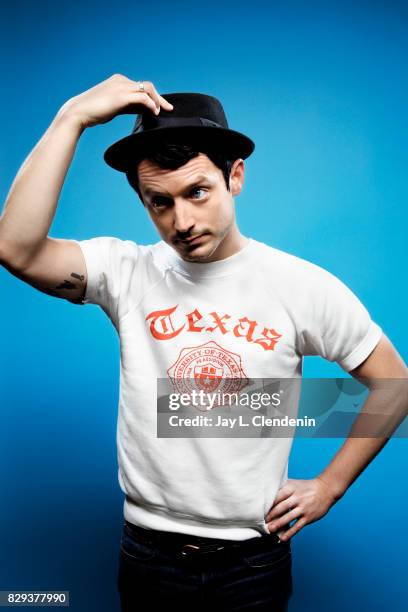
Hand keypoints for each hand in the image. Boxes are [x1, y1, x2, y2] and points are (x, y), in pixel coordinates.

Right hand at [57, 73, 173, 128]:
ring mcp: (121, 87)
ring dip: (157, 100)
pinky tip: (154, 112)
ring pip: (147, 90)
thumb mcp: (114, 107)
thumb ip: (128, 106)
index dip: (151, 97)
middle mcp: (121, 81)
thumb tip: (143, 110)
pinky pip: (142, 98)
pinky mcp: (121, 96)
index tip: (159, 107)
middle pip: (147, 86)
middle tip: (168, 108)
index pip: (140, 86)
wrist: (79, 113)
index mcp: (118, 81)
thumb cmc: (94, 112)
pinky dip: (151, 104)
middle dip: (159, 97)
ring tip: (161, 111)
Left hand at [264, 476, 341, 541]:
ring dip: (278, 524)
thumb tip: (267, 490)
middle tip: (262, 522)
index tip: (261, 510)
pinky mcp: (308, 517)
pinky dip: (290, 533)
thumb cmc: (306, 486)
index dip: (268, 504)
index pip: (277, 496)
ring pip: (288, 517)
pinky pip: (298, 526)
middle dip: (271, 515)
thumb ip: (282, 486)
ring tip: (270, 530)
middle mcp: (297, 498)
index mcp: (291, 488)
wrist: (325, 489)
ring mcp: (303, 508)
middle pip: (281, 507)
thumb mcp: (294, 483)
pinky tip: (283, 539)